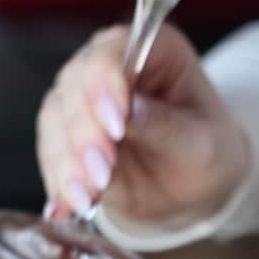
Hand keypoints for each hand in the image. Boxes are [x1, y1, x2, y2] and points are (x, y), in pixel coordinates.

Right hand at [36, 23, 250, 225]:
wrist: (195, 183)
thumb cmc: (208, 151)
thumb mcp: (201, 142)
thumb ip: (165, 125)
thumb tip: (129, 110)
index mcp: (151, 50)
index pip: (112, 54)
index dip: (106, 86)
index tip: (116, 125)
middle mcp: (107, 66)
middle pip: (74, 88)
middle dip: (85, 134)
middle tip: (102, 173)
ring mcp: (81, 101)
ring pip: (54, 122)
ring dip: (67, 163)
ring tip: (87, 199)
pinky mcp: (66, 137)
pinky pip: (51, 157)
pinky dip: (58, 184)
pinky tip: (64, 208)